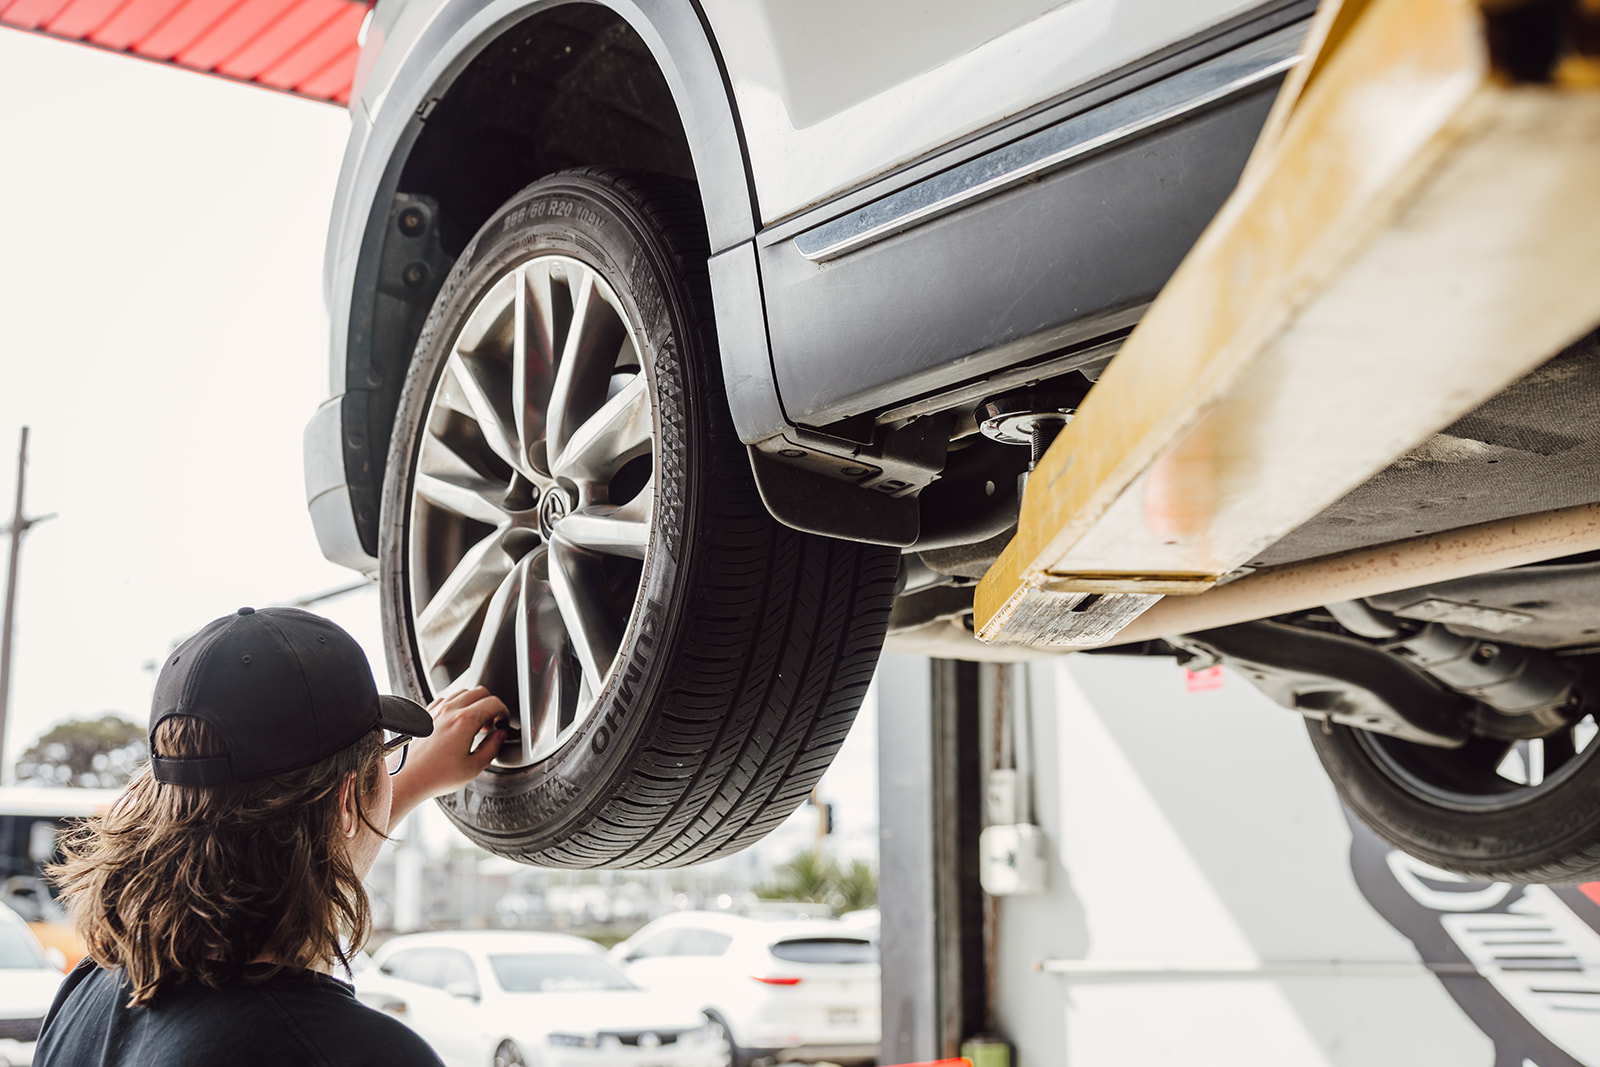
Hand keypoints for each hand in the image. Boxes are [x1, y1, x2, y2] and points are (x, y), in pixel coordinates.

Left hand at [388, 685, 506, 825]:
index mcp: (465, 721)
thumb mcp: (473, 768)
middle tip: (491, 724)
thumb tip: (500, 736)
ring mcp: (435, 710)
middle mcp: (450, 710)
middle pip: (480, 691)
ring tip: (474, 725)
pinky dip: (456, 705)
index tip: (504, 723)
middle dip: (491, 705)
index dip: (504, 712)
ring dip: (473, 704)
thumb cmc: (434, 777)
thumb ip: (492, 748)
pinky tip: (455, 723)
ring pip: (462, 692)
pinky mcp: (424, 714)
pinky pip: (445, 699)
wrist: (404, 779)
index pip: (494, 703)